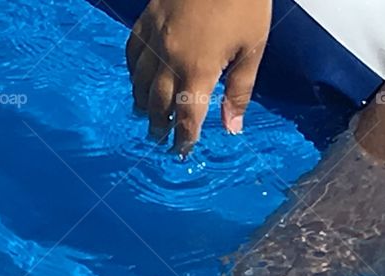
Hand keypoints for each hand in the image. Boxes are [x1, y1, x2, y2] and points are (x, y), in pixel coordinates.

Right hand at [126, 0, 271, 152]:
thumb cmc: (244, 3)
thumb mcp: (252, 50)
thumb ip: (239, 92)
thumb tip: (231, 128)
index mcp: (198, 69)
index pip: (187, 116)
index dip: (184, 138)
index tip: (183, 152)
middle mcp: (170, 58)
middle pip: (159, 103)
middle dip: (161, 126)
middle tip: (162, 141)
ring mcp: (154, 37)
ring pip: (140, 81)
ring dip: (144, 104)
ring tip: (148, 118)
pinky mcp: (146, 20)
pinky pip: (132, 54)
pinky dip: (134, 73)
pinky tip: (139, 81)